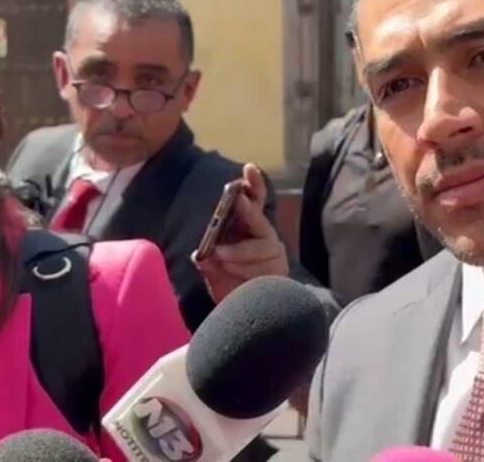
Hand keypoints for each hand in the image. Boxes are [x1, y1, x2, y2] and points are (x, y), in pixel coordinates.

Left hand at [193, 164, 289, 302]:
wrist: (247, 315)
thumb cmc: (230, 286)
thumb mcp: (214, 272)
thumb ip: (209, 262)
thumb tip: (203, 255)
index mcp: (248, 229)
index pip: (255, 201)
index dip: (254, 184)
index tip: (249, 168)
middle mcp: (265, 237)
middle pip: (261, 221)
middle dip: (249, 211)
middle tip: (240, 202)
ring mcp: (275, 254)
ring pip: (262, 246)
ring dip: (239, 253)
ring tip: (222, 260)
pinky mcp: (280, 271)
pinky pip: (265, 268)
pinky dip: (248, 271)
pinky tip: (239, 278)